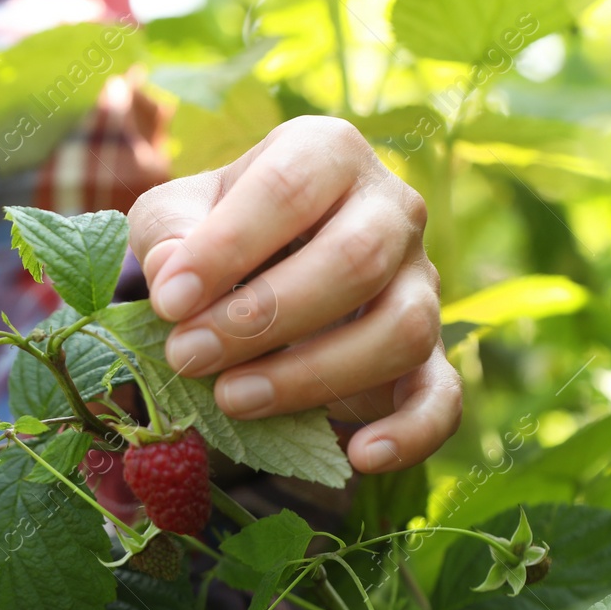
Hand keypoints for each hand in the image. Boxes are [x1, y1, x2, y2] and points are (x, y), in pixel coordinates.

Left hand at [128, 116, 461, 473]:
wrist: (265, 272)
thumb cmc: (218, 236)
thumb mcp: (177, 217)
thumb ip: (168, 232)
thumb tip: (169, 272)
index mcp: (327, 154)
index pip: (290, 189)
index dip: (228, 247)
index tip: (168, 302)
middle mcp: (392, 209)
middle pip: (355, 260)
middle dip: (262, 318)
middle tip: (187, 357)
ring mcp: (421, 285)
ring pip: (399, 330)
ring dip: (312, 375)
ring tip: (232, 400)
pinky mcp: (432, 358)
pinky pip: (442, 398)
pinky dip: (408, 433)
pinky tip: (357, 456)